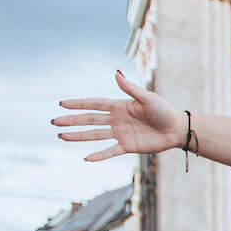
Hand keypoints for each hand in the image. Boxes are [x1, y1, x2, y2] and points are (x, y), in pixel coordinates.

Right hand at [53, 70, 182, 159]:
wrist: (177, 129)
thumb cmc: (164, 111)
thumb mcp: (147, 98)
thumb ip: (130, 88)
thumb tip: (116, 72)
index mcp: (120, 106)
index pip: (94, 104)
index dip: (78, 104)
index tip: (61, 104)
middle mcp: (117, 120)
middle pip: (89, 120)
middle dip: (72, 120)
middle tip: (54, 121)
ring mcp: (120, 134)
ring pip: (94, 135)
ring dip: (78, 136)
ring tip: (61, 136)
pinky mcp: (127, 146)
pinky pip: (110, 151)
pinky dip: (99, 155)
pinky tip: (86, 158)